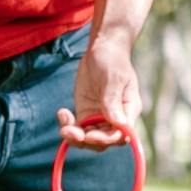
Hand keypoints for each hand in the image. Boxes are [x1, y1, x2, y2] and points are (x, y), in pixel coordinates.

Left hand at [69, 23, 144, 142]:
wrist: (103, 48)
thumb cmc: (113, 60)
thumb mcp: (113, 79)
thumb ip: (113, 101)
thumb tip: (119, 125)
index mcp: (128, 111)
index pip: (120, 135)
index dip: (106, 140)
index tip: (89, 135)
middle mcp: (115, 119)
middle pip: (103, 142)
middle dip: (86, 141)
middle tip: (69, 131)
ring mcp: (99, 117)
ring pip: (88, 139)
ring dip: (74, 137)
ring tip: (63, 125)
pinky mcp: (86, 113)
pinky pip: (77, 128)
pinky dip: (68, 125)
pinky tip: (62, 113)